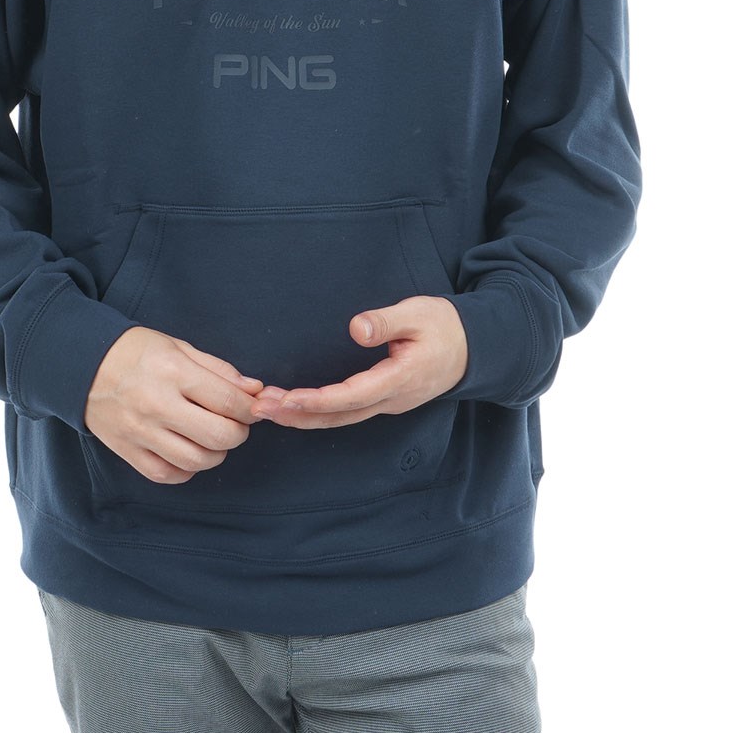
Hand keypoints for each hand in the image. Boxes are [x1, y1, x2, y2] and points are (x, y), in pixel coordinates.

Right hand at [84, 325, 264, 483]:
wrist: (82, 364)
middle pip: (218, 436)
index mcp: (173, 372)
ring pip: (196, 460)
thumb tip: (255, 390)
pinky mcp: (127, 451)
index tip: (255, 408)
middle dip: (238, 432)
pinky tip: (188, 450)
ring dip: (215, 452)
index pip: (228, 402)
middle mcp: (157, 405)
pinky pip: (168, 475)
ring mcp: (141, 432)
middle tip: (235, 423)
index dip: (251, 409)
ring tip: (211, 436)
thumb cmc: (136, 351)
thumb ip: (219, 370)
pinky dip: (187, 469)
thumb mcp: (179, 347)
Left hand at [250, 295, 467, 427]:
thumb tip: (357, 328)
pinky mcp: (382, 400)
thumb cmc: (445, 327)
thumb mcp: (419, 314)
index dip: (318, 400)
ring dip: (303, 417)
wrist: (473, 349)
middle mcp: (391, 400)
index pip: (352, 395)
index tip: (287, 399)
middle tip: (260, 409)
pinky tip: (294, 407)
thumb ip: (388, 321)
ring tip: (267, 409)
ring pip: (340, 419)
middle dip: (298, 415)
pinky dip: (317, 413)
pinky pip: (346, 413)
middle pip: (339, 416)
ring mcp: (387, 404)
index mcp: (400, 379)